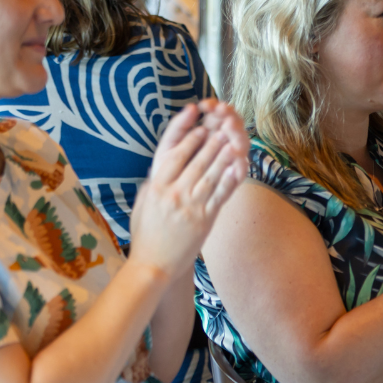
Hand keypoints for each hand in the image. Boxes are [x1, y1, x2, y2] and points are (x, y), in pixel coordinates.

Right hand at [129, 101, 248, 279]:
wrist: (153, 264)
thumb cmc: (146, 232)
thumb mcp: (144, 200)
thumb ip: (155, 180)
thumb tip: (166, 159)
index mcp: (155, 184)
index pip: (171, 150)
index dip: (184, 130)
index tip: (194, 117)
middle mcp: (172, 192)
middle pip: (195, 158)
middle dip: (210, 138)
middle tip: (220, 124)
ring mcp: (190, 205)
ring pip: (210, 172)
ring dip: (223, 153)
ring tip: (232, 138)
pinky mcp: (205, 218)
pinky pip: (221, 193)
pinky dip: (231, 177)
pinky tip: (238, 165)